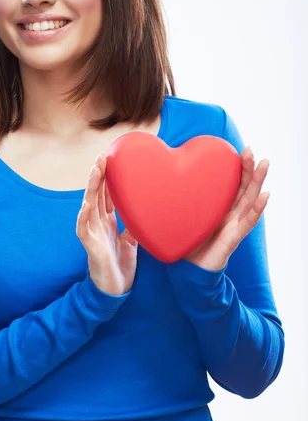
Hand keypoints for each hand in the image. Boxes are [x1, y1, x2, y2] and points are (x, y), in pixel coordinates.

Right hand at [76, 153, 138, 295]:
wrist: (115, 291)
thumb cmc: (121, 266)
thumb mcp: (132, 241)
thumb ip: (133, 225)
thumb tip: (145, 209)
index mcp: (108, 222)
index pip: (106, 195)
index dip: (107, 178)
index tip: (110, 159)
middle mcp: (98, 224)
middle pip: (96, 195)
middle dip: (98, 175)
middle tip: (102, 156)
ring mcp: (93, 234)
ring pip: (89, 206)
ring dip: (91, 188)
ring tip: (95, 171)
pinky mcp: (90, 247)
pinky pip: (84, 230)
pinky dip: (83, 217)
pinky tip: (86, 204)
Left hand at [184, 146, 270, 270]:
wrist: (188, 271)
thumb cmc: (185, 242)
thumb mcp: (179, 216)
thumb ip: (175, 200)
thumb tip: (155, 178)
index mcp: (217, 207)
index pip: (230, 183)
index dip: (236, 167)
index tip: (237, 149)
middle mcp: (228, 214)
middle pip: (243, 187)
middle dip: (249, 168)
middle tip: (251, 150)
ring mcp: (233, 225)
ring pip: (249, 200)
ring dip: (258, 181)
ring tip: (265, 164)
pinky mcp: (233, 238)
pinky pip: (247, 222)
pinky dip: (257, 209)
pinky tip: (265, 196)